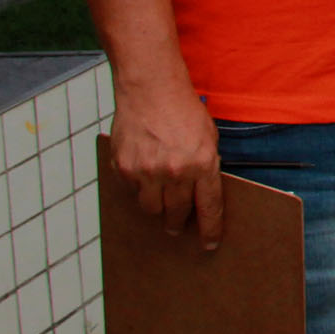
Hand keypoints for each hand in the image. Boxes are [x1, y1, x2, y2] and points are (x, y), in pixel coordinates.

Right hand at [111, 79, 224, 247]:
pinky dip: (138, 191)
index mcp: (202, 164)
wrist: (151, 90)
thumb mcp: (209, 138)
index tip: (209, 244)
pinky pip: (131, 193)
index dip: (210, 230)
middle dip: (179, 223)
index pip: (209, 208)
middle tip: (178, 226)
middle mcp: (174, 171)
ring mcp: (146, 171)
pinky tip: (143, 178)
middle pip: (176, 214)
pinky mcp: (124, 167)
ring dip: (157, 209)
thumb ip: (207, 166)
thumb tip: (201, 195)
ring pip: (151, 209)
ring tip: (161, 202)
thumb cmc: (184, 111)